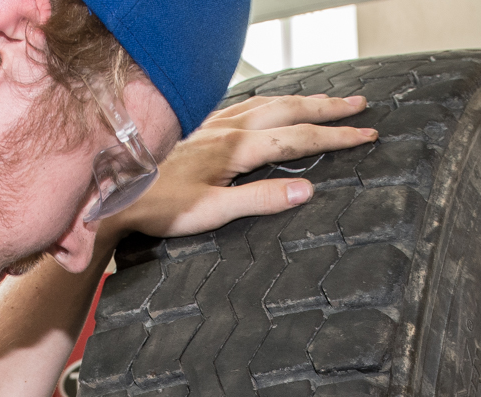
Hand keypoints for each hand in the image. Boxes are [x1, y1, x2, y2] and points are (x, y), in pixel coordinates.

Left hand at [107, 94, 378, 239]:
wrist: (114, 193)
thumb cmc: (158, 208)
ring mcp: (211, 123)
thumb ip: (260, 200)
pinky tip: (268, 104)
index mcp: (237, 149)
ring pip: (267, 102)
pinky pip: (243, 103)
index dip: (336, 137)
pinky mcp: (197, 126)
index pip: (299, 139)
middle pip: (289, 110)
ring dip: (301, 100)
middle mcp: (226, 128)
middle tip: (360, 107)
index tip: (366, 135)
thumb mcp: (212, 212)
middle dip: (328, 109)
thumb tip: (307, 189)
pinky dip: (268, 100)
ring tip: (325, 101)